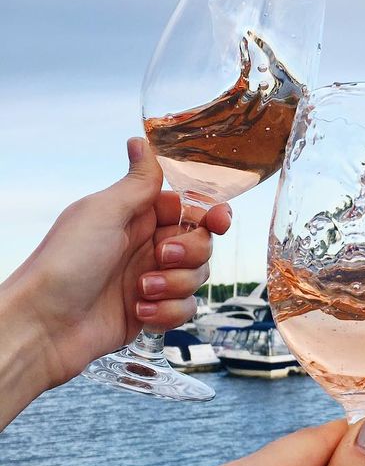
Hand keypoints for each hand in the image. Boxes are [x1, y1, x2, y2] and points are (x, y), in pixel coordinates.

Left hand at [0, 138, 230, 426]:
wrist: (45, 325)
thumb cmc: (66, 262)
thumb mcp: (104, 213)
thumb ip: (137, 183)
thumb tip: (141, 140)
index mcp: (137, 215)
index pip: (189, 206)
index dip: (210, 212)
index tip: (219, 221)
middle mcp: (147, 245)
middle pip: (201, 242)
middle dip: (189, 251)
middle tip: (161, 256)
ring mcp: (151, 279)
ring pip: (197, 277)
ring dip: (174, 284)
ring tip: (140, 290)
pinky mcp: (152, 311)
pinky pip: (185, 309)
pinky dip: (167, 312)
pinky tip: (139, 313)